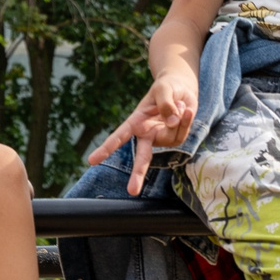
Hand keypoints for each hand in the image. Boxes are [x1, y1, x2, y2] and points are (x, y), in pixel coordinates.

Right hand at [84, 70, 197, 197]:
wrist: (181, 89)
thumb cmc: (167, 88)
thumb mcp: (163, 89)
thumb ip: (166, 104)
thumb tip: (172, 123)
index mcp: (135, 123)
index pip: (119, 137)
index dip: (106, 148)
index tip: (92, 160)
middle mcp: (147, 135)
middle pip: (142, 157)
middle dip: (137, 173)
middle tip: (132, 191)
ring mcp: (162, 139)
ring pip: (172, 135)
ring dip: (179, 117)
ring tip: (177, 104)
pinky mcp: (175, 139)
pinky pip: (184, 132)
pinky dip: (187, 119)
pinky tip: (185, 110)